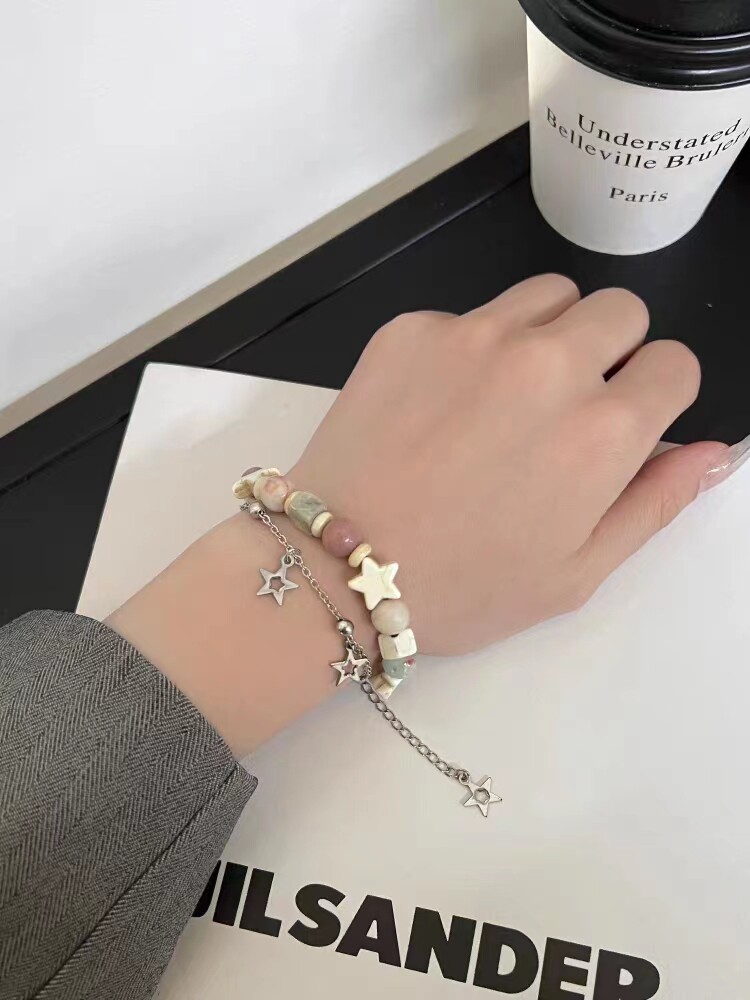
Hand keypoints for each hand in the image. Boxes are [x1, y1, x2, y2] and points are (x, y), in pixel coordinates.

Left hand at [111, 274, 730, 755]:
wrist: (337, 568)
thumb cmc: (463, 586)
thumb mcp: (577, 571)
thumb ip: (656, 503)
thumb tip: (713, 451)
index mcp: (602, 431)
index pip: (675, 364)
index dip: (657, 395)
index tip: (626, 422)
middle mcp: (547, 364)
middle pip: (621, 309)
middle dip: (613, 350)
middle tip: (567, 407)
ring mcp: (474, 336)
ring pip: (551, 294)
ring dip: (550, 332)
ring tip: (509, 396)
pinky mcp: (413, 328)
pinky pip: (470, 313)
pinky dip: (472, 346)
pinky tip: (440, 404)